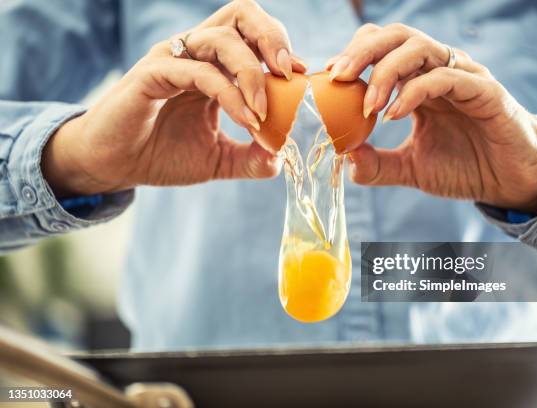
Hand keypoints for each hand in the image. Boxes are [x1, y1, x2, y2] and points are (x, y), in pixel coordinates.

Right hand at [42, 0, 306, 197]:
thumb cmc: (161, 155)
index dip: (281, 48)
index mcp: (213, 64)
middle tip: (290, 72)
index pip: (252, 34)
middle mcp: (195, 53)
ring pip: (221, 38)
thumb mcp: (217, 159)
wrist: (114, 166)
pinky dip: (229, 94)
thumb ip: (250, 158)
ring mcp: (173, 59)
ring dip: (252, 72)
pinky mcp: (152, 75)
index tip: (302, 78)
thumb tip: (282, 160)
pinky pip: (199, 72)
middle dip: (272, 36)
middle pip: (240, 14)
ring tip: (263, 112)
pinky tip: (246, 120)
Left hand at [327, 24, 536, 213]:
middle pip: (396, 36)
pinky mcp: (484, 91)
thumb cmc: (465, 168)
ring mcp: (462, 76)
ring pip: (420, 47)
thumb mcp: (411, 168)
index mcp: (419, 81)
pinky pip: (446, 77)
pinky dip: (416, 91)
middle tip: (338, 76)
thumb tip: (344, 158)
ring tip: (368, 104)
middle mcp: (439, 71)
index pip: (382, 48)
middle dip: (363, 51)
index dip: (354, 56)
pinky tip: (395, 114)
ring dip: (386, 70)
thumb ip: (378, 164)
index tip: (329, 79)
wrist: (510, 184)